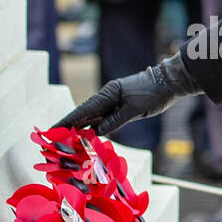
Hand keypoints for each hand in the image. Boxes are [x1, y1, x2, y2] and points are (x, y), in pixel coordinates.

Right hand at [54, 53, 200, 135]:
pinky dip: (93, 127)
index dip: (67, 121)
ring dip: (79, 127)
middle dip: (68, 125)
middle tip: (53, 137)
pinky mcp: (120, 106)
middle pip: (84, 113)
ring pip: (92, 117)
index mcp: (108, 94)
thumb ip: (115, 120)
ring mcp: (113, 101)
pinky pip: (103, 118)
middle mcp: (107, 96)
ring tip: (64, 139)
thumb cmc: (153, 94)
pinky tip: (87, 135)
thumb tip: (96, 132)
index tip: (53, 129)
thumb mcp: (135, 109)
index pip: (83, 110)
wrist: (168, 82)